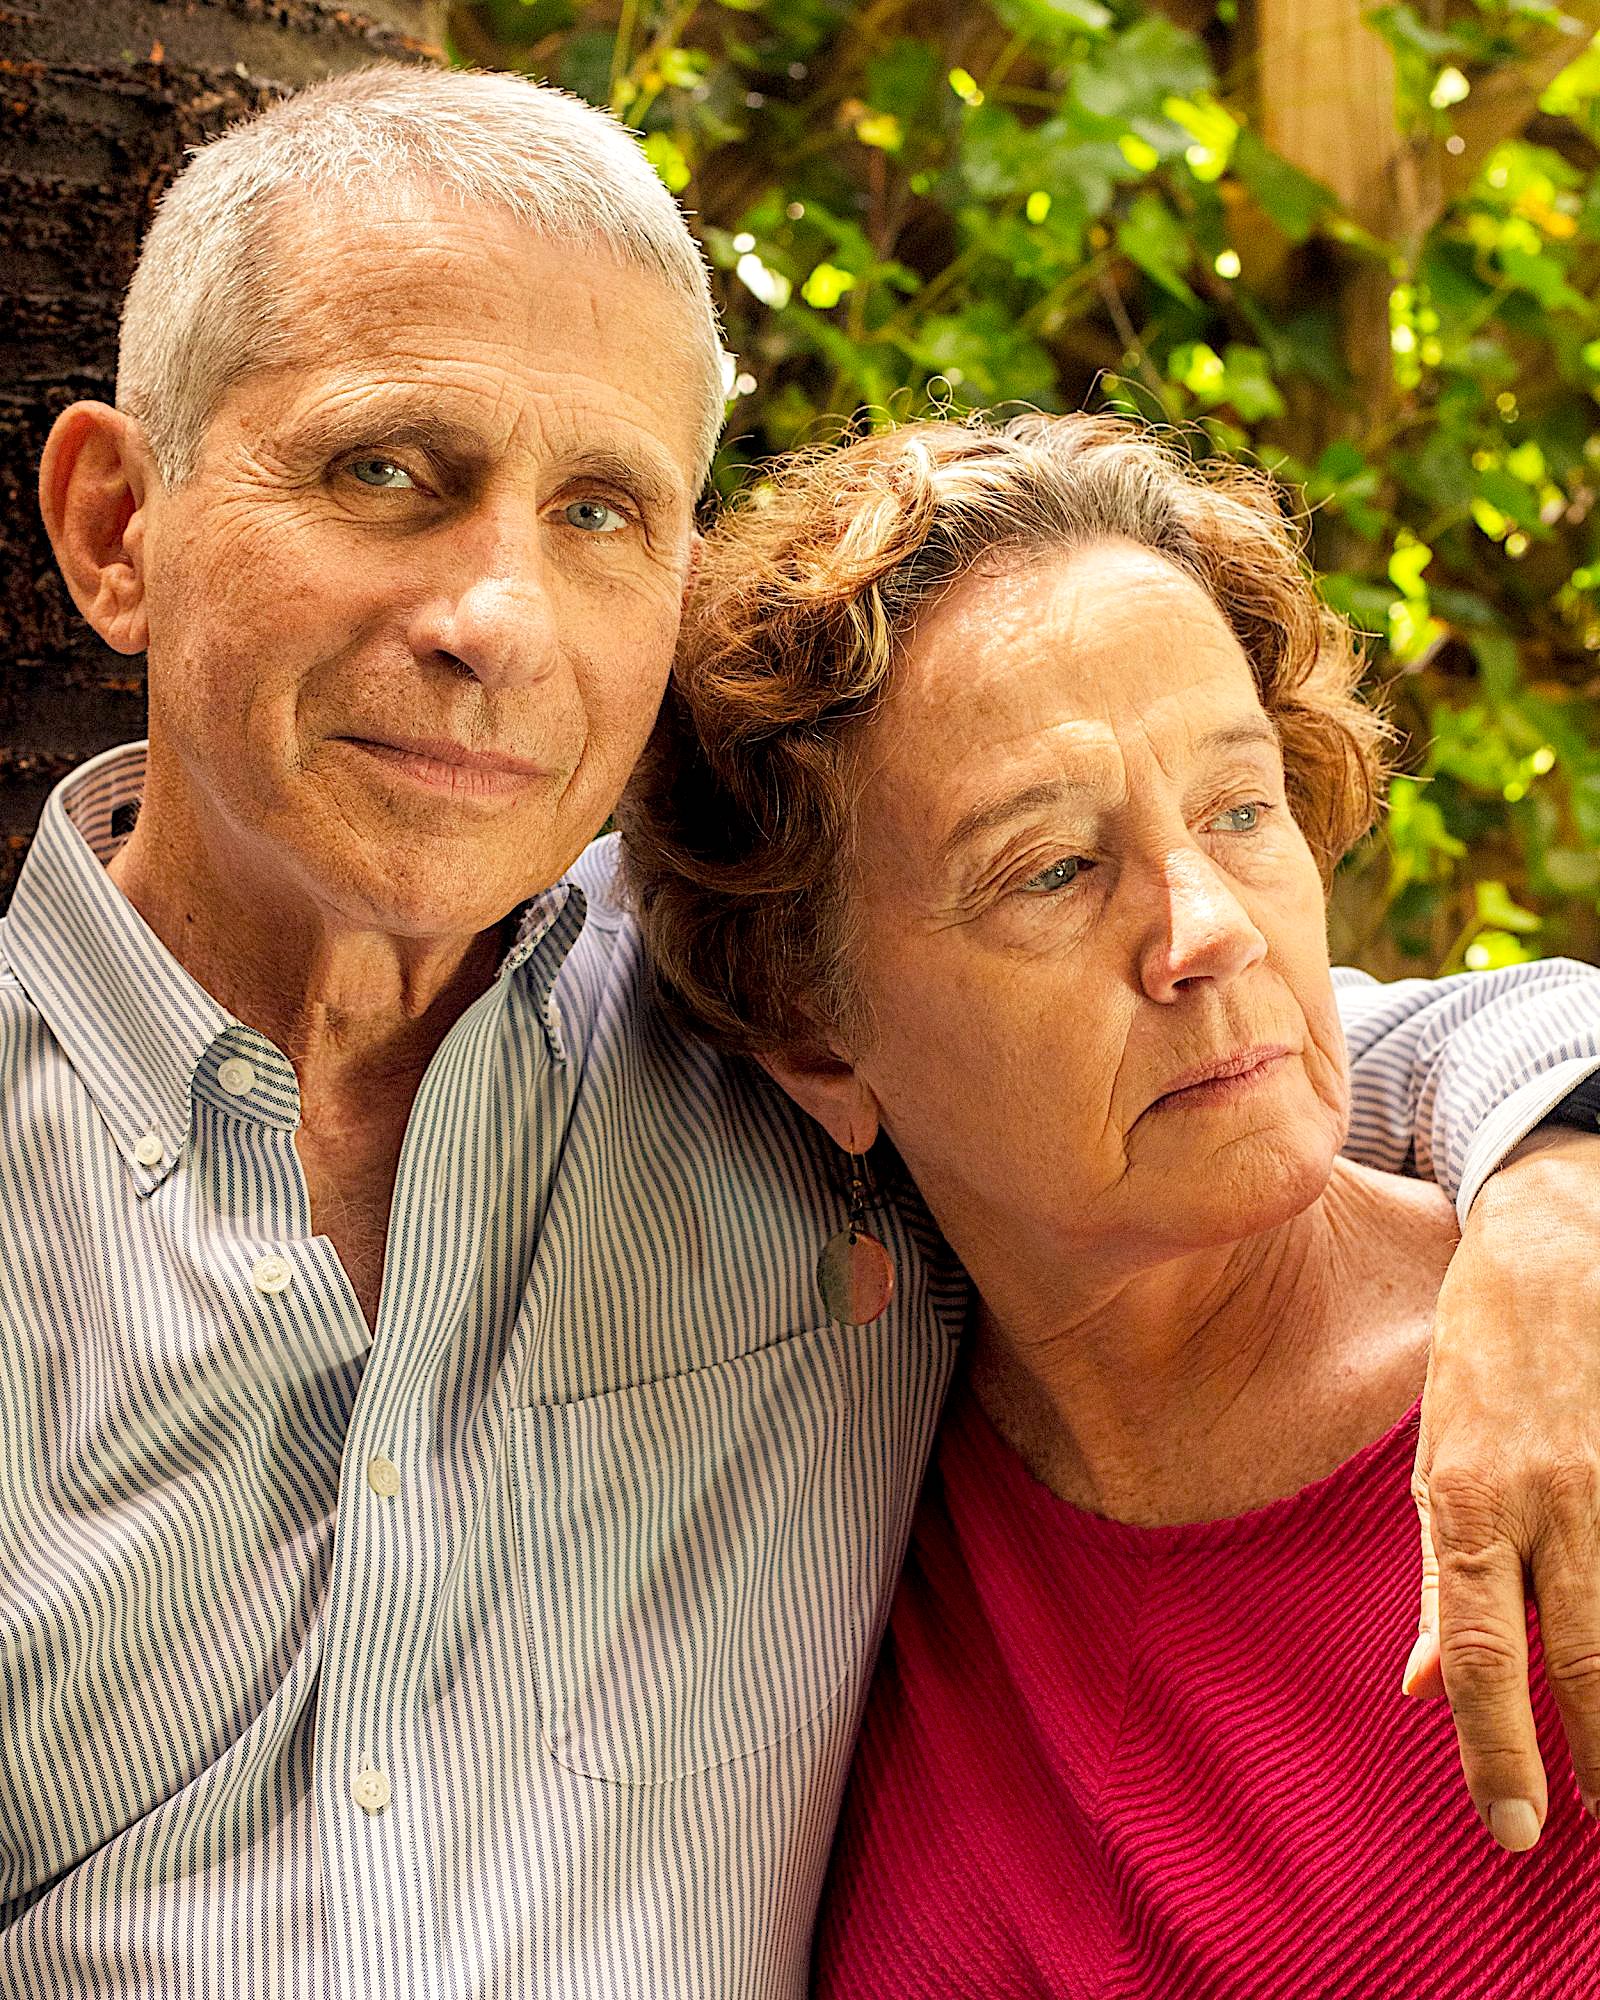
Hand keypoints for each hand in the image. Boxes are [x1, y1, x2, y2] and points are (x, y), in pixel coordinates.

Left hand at [1408, 1124, 1599, 1851]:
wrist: (1554, 1253)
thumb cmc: (1481, 1368)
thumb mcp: (1433, 1465)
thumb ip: (1437, 1584)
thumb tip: (1420, 1691)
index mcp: (1471, 1502)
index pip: (1481, 1657)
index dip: (1497, 1752)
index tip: (1511, 1830)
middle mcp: (1551, 1503)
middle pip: (1585, 1664)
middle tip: (1599, 1825)